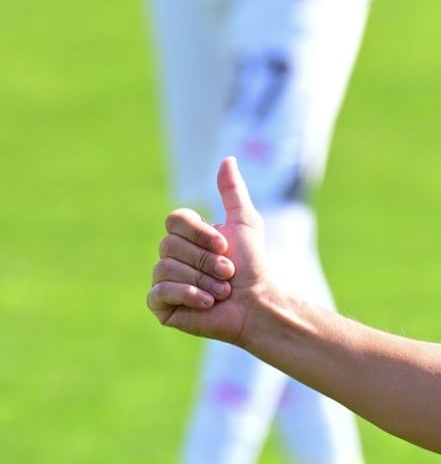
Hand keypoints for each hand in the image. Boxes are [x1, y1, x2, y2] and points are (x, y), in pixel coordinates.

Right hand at [147, 157, 268, 343]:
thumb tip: (227, 159)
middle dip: (206, 261)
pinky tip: (207, 303)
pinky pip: (158, 292)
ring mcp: (162, 279)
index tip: (226, 246)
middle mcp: (170, 255)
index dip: (200, 233)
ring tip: (223, 291)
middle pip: (169, 245)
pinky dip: (187, 295)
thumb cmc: (253, 266)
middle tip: (228, 274)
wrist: (258, 304)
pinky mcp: (160, 305)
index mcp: (185, 235)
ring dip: (203, 281)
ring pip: (165, 268)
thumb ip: (233, 192)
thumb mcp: (245, 223)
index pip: (174, 220)